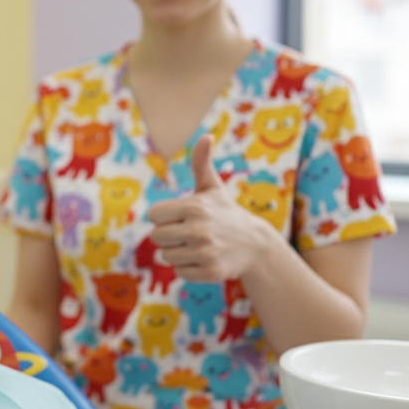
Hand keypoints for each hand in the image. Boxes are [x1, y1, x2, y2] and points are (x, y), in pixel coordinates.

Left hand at [147, 134, 272, 282]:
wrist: (254, 244)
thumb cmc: (225, 212)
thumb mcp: (212, 188)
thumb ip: (202, 163)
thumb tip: (205, 136)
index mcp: (194, 207)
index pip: (154, 216)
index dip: (164, 217)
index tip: (180, 217)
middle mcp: (198, 230)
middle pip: (156, 237)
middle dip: (169, 236)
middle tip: (189, 232)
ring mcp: (205, 252)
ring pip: (166, 257)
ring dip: (179, 253)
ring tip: (199, 245)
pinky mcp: (210, 272)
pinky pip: (180, 272)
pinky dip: (189, 268)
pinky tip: (205, 258)